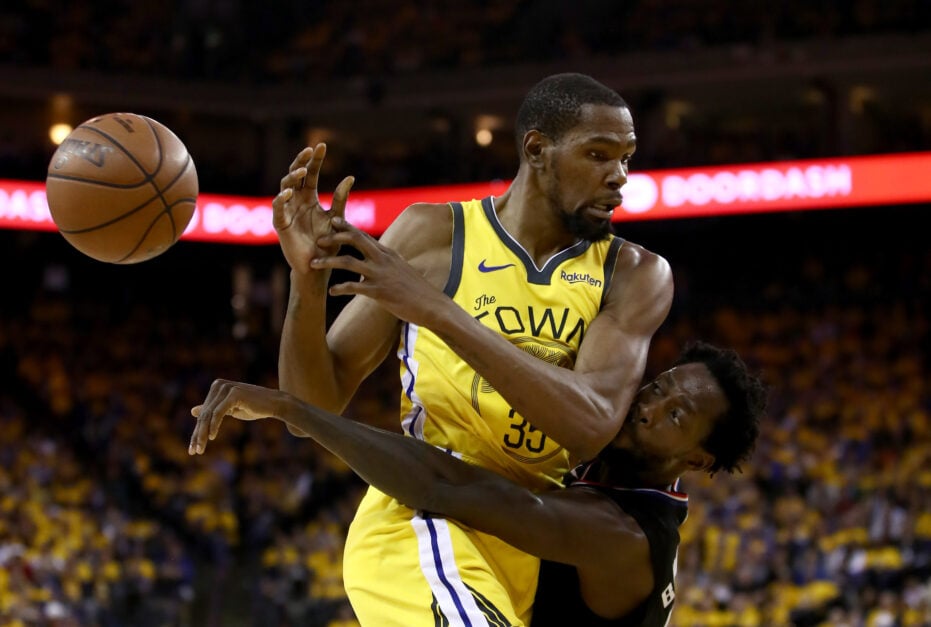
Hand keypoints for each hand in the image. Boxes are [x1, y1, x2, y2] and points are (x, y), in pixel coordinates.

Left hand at [189, 379, 288, 454]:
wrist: (274, 403)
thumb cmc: (253, 407)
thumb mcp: (230, 409)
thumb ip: (212, 409)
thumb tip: (193, 411)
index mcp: (217, 387)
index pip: (204, 413)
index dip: (197, 431)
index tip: (192, 447)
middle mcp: (219, 385)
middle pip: (204, 414)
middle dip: (198, 434)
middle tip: (193, 451)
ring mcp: (226, 388)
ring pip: (209, 415)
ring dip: (203, 433)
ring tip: (200, 448)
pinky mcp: (233, 393)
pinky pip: (219, 412)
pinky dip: (214, 426)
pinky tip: (212, 437)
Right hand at [273, 143, 354, 273]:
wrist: (319, 265)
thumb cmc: (328, 243)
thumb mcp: (337, 218)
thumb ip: (341, 199)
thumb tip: (350, 177)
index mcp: (309, 198)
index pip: (311, 174)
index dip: (315, 160)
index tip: (322, 145)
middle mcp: (296, 201)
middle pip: (295, 176)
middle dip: (301, 162)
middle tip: (309, 151)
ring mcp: (287, 211)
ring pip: (284, 188)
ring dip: (292, 178)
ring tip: (301, 172)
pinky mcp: (280, 224)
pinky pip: (277, 209)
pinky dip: (281, 200)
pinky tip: (288, 192)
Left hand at [310, 218, 448, 326]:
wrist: (432, 305)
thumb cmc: (418, 291)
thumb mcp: (402, 270)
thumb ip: (388, 263)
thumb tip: (378, 259)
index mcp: (387, 253)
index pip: (364, 235)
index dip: (346, 227)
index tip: (332, 220)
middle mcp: (383, 259)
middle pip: (355, 240)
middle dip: (334, 237)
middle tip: (318, 240)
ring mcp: (380, 274)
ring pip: (348, 262)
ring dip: (328, 262)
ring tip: (313, 265)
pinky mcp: (378, 291)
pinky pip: (353, 287)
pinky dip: (339, 288)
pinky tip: (331, 292)